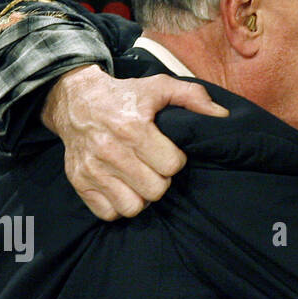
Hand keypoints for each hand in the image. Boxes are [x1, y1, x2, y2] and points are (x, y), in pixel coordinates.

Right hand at [41, 64, 228, 219]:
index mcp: (133, 129)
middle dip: (161, 179)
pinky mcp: (79, 182)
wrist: (75, 101)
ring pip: (132, 207)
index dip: (175, 160)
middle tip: (155, 166)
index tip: (168, 151)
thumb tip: (222, 115)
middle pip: (155, 190)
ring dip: (141, 196)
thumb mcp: (160, 86)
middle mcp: (110, 151)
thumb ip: (194, 96)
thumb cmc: (125, 95)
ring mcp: (92, 169)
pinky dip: (118, 205)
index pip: (171, 166)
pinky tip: (123, 186)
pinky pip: (108, 213)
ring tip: (141, 178)